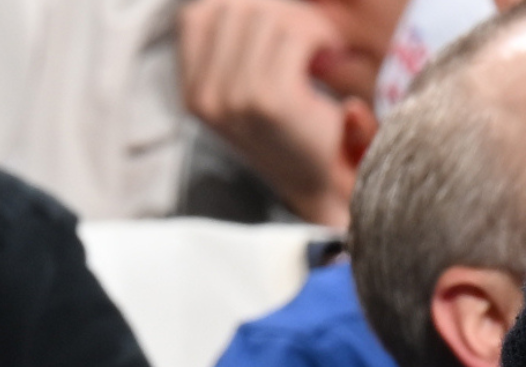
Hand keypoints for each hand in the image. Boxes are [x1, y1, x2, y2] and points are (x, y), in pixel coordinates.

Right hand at [179, 0, 375, 226]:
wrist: (327, 189)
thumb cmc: (297, 134)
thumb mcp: (249, 92)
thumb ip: (235, 46)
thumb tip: (238, 0)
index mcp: (192, 93)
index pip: (198, 16)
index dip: (242, 8)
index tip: (280, 23)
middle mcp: (205, 96)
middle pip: (235, 9)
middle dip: (280, 11)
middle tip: (313, 33)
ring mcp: (235, 98)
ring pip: (266, 15)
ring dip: (304, 21)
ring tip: (324, 44)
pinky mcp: (272, 100)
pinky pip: (295, 36)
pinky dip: (318, 34)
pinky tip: (332, 51)